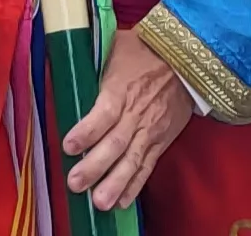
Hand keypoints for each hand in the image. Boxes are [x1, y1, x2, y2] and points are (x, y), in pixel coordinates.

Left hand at [59, 29, 193, 211]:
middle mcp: (136, 114)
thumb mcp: (117, 46)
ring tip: (99, 203)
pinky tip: (121, 202)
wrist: (187, 58)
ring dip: (115, 183)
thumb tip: (63, 59)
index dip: (87, 131)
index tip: (69, 147)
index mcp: (122, 89)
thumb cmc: (145, 50)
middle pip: (115, 144)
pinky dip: (135, 185)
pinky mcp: (161, 141)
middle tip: (75, 184)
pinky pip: (147, 166)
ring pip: (132, 161)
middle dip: (95, 166)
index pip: (104, 114)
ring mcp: (151, 130)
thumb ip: (92, 59)